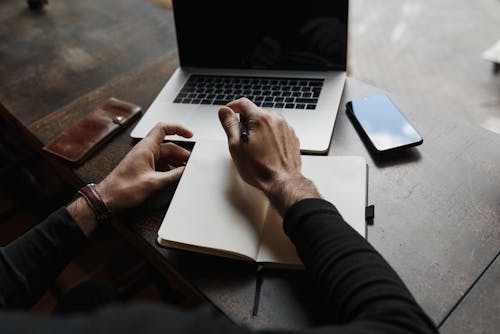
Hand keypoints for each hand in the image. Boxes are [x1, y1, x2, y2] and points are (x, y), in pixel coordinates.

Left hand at [95, 122, 192, 212]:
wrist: (107, 198)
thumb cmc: (123, 188)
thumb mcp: (153, 182)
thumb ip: (172, 176)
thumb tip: (185, 171)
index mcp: (146, 148)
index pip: (163, 129)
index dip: (178, 129)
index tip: (189, 135)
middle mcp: (145, 151)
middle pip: (168, 146)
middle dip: (181, 154)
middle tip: (191, 163)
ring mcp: (144, 159)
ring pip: (165, 156)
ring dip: (176, 162)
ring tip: (184, 171)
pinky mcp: (143, 168)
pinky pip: (160, 164)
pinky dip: (169, 169)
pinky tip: (174, 177)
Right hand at [218, 98, 318, 215]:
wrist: (282, 182)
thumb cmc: (260, 169)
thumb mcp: (236, 146)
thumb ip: (229, 125)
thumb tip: (224, 112)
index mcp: (261, 119)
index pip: (243, 103)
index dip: (232, 107)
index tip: (228, 112)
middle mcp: (276, 120)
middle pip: (256, 113)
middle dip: (246, 122)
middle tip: (241, 139)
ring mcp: (286, 128)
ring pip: (267, 122)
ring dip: (259, 130)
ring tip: (255, 149)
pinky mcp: (292, 137)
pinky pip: (277, 131)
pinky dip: (270, 137)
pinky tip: (266, 151)